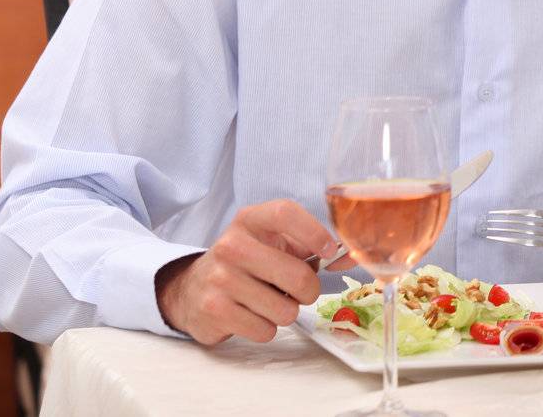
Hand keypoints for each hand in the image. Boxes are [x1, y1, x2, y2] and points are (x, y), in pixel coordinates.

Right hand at [155, 199, 353, 344]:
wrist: (192, 288)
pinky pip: (264, 330)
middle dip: (309, 290)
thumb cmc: (247, 264)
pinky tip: (251, 314)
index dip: (314, 232)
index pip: (285, 213)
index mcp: (250, 220)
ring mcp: (220, 278)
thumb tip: (350, 256)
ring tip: (268, 301)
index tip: (329, 250)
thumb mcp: (272, 244)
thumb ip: (310, 246)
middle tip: (300, 290)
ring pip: (284, 309)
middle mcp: (231, 244)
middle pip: (296, 274)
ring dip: (285, 311)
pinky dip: (266, 328)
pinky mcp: (213, 310)